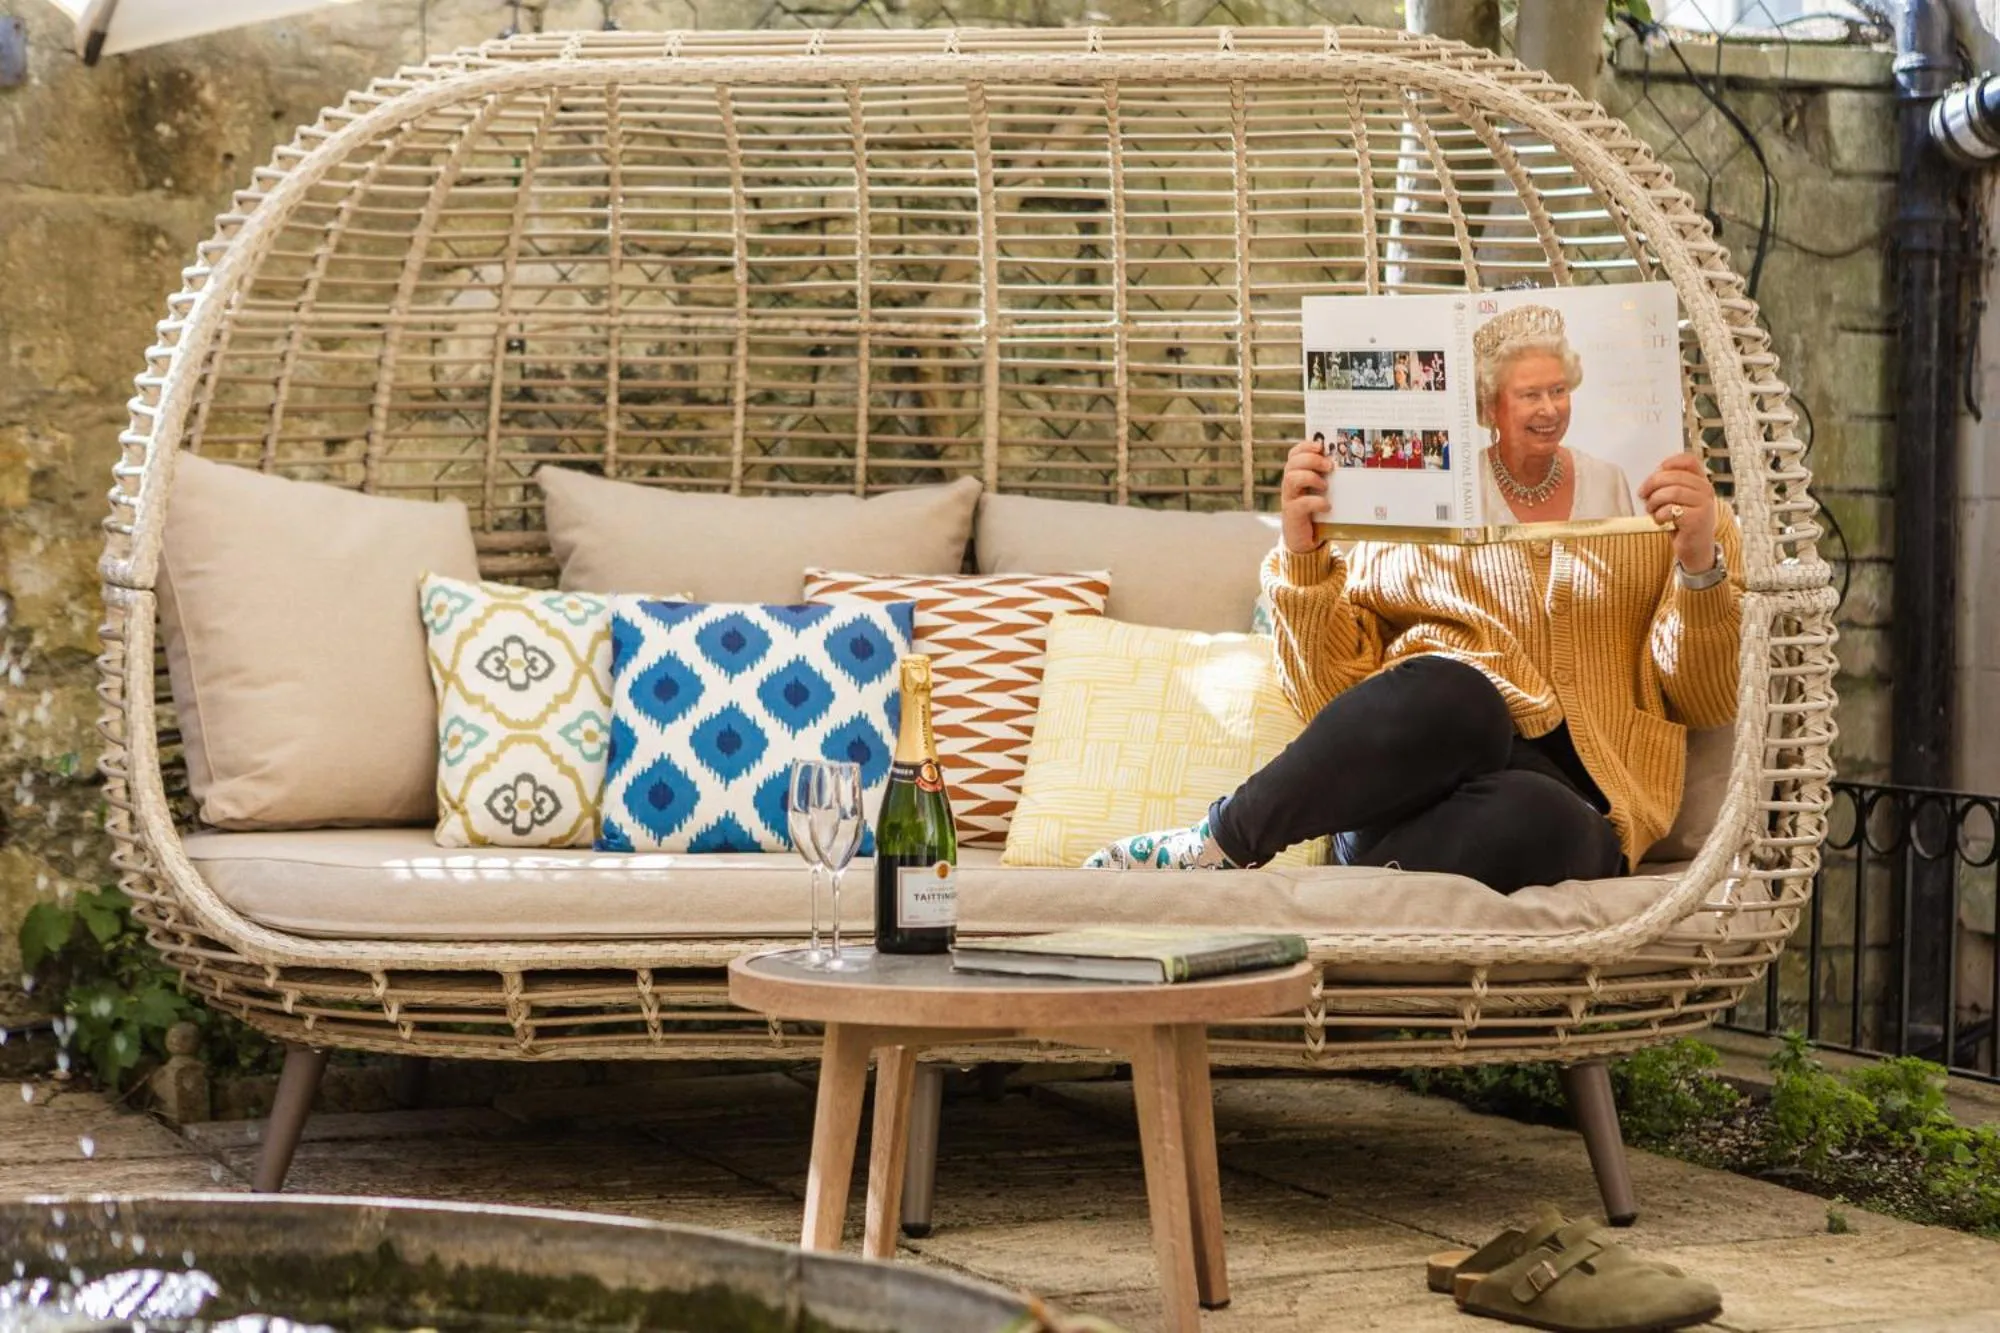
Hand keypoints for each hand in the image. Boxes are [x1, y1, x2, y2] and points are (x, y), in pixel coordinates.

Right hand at [1281, 437, 1333, 553]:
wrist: (1306, 540)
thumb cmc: (1317, 511)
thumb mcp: (1322, 491)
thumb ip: (1328, 478)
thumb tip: (1350, 463)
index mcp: (1296, 475)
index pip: (1295, 454)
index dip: (1305, 446)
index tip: (1320, 445)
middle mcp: (1290, 485)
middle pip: (1292, 463)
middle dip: (1311, 460)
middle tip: (1330, 465)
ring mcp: (1289, 499)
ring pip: (1291, 479)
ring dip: (1310, 477)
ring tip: (1325, 485)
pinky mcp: (1292, 514)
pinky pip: (1300, 504)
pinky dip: (1315, 502)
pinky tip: (1327, 505)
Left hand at [1636, 452, 1718, 572]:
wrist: (1696, 550)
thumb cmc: (1683, 524)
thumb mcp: (1678, 501)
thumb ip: (1670, 487)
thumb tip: (1651, 478)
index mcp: (1701, 482)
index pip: (1690, 461)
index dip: (1671, 462)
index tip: (1657, 470)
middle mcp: (1706, 491)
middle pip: (1675, 476)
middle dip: (1653, 484)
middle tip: (1642, 494)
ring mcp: (1704, 505)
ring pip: (1672, 491)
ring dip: (1654, 501)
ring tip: (1651, 510)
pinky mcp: (1698, 519)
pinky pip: (1671, 510)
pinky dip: (1660, 515)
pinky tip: (1660, 521)